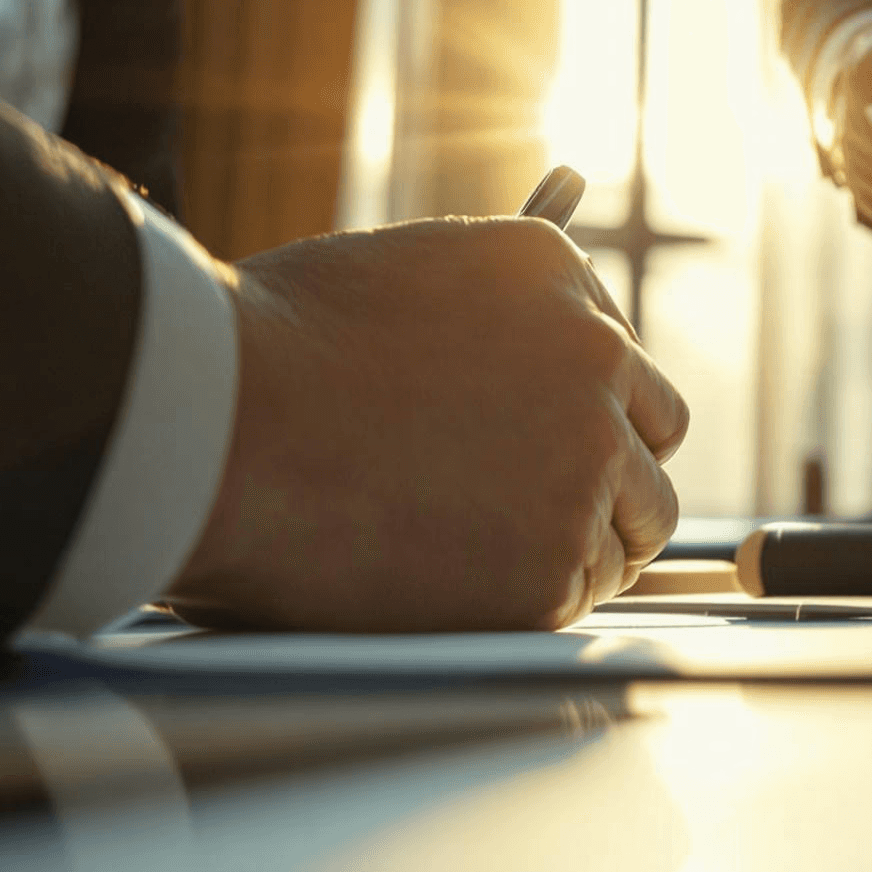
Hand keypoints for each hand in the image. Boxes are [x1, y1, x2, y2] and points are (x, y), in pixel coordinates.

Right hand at [168, 216, 687, 630]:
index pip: (621, 359)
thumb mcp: (394, 285)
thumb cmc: (269, 350)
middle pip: (652, 441)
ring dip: (577, 543)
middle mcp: (594, 360)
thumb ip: (479, 318)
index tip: (551, 442)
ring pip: (633, 528)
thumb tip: (512, 363)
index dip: (587, 409)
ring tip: (480, 550)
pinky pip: (575, 595)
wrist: (219, 425)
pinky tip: (452, 579)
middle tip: (543, 510)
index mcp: (553, 272)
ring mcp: (583, 466)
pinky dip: (525, 599)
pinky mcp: (548, 572)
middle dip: (609, 477)